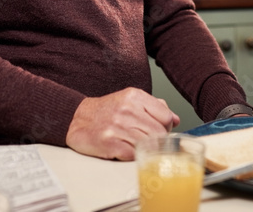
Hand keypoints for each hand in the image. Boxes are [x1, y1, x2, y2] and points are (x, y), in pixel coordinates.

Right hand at [65, 87, 179, 159]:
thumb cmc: (107, 110)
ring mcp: (118, 127)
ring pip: (149, 145)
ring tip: (136, 145)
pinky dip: (132, 156)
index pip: (166, 117)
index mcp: (135, 97)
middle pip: (160, 133)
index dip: (166, 127)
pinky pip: (133, 155)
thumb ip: (154, 107)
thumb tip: (176, 119)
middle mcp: (127, 110)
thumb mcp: (130, 100)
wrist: (77, 118)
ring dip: (146, 149)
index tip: (160, 130)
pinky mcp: (110, 143)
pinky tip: (126, 150)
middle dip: (157, 141)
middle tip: (148, 141)